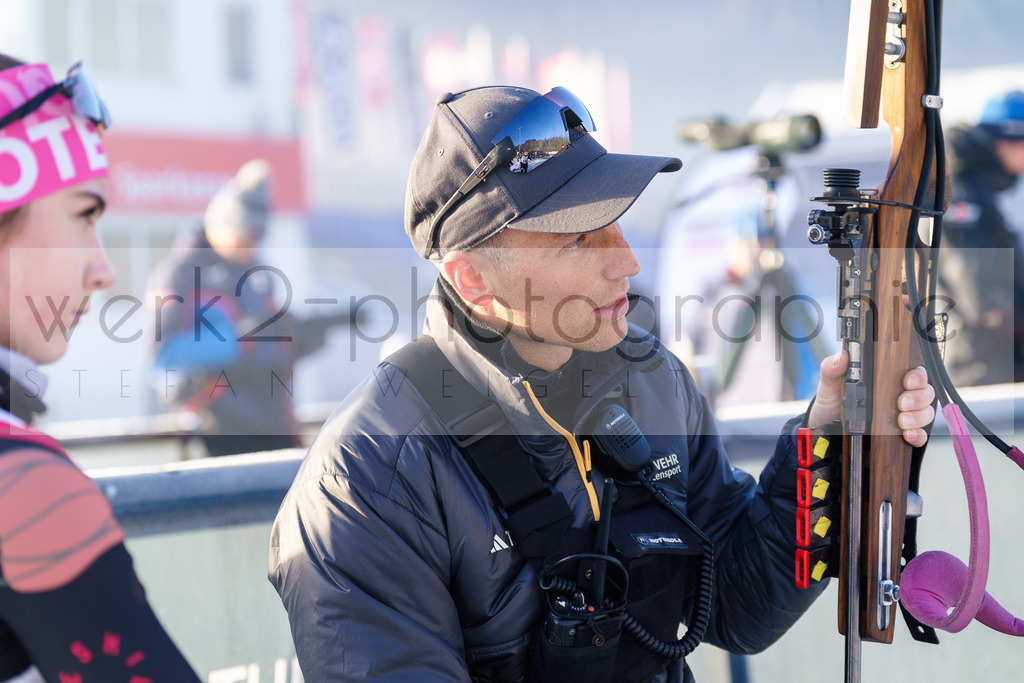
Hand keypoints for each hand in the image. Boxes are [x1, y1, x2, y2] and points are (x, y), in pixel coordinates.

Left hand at [807, 350, 935, 446]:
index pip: (914, 372)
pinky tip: (908, 435)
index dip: (917, 375)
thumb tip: (842, 356)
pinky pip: (920, 435)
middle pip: (925, 392)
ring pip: (926, 412)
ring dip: (918, 417)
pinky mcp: (901, 434)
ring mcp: (903, 415)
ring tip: (902, 421)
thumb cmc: (832, 401)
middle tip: (902, 403)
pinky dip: (918, 435)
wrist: (825, 427)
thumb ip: (833, 368)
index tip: (908, 381)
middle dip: (918, 398)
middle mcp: (900, 395)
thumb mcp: (830, 383)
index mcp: (887, 379)